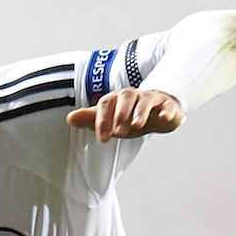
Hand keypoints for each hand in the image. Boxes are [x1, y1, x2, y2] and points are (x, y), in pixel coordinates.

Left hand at [66, 89, 183, 141]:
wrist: (158, 110)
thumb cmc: (131, 116)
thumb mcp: (110, 119)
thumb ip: (91, 119)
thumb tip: (69, 118)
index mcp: (116, 99)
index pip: (106, 104)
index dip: (103, 120)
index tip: (102, 139)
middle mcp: (132, 96)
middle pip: (125, 98)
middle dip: (120, 115)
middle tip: (118, 133)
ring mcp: (150, 99)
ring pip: (144, 100)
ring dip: (139, 112)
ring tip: (136, 126)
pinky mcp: (166, 105)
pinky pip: (166, 106)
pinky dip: (165, 111)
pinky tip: (163, 117)